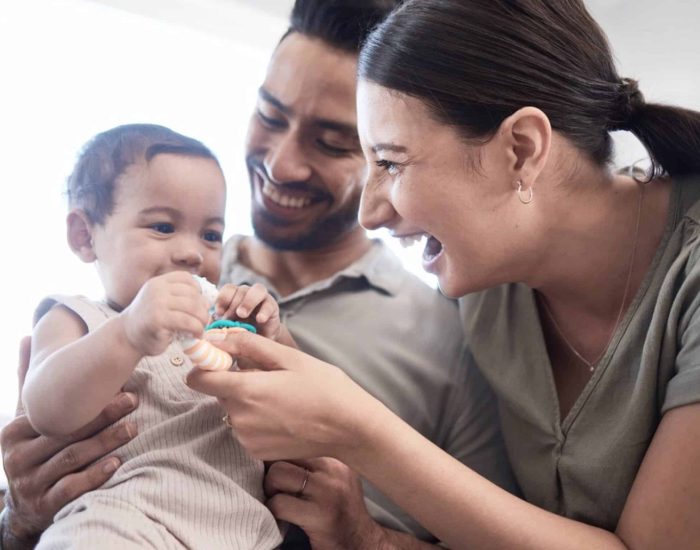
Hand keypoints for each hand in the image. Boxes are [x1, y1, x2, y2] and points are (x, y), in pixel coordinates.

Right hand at [1, 337, 137, 546]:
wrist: (24, 509)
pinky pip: (71, 489)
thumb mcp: (26, 420)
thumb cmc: (33, 452)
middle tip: (133, 400)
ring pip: (72, 459)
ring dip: (105, 442)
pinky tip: (117, 464)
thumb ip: (28, 383)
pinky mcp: (45, 506)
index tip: (118, 384)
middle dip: (102, 416)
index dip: (86, 400)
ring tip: (133, 428)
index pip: (54, 414)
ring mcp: (30, 484)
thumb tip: (25, 336)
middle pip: (66, 433)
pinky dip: (95, 476)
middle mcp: (17, 459)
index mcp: (13, 433)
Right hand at [122, 271, 209, 355]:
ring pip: (193, 307)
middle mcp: (157, 289)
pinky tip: (196, 335)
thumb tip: (208, 300)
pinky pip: (187, 321)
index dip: (198, 291)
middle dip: (203, 309)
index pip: (187, 278)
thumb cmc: (150, 321)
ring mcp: (157, 303)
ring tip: (201, 329)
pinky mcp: (158, 319)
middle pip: (193, 294)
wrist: (127, 336)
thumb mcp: (161, 301)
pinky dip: (197, 329)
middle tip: (204, 321)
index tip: (199, 304)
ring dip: (202, 320)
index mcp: (159, 282)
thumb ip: (178, 296)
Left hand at [186, 330, 385, 461]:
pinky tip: (283, 414)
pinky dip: (257, 420)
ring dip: (247, 401)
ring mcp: (247, 438)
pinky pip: (245, 428)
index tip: (222, 359)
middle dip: (235, 381)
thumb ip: (247, 345)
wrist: (349, 428)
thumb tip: (216, 337)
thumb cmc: (324, 387)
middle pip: (219, 392)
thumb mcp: (288, 357)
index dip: (206, 365)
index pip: (198, 379)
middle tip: (270, 376)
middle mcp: (240, 418)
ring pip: (232, 410)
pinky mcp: (256, 452)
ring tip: (281, 396)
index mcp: (245, 390)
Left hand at [215, 283, 280, 340]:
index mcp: (234, 296)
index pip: (228, 289)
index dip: (222, 299)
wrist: (260, 342)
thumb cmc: (240, 334)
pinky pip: (269, 304)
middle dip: (233, 304)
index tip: (218, 313)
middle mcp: (248, 293)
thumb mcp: (226, 329)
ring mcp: (261, 298)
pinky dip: (264, 311)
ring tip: (242, 315)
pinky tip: (260, 320)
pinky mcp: (273, 307)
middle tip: (229, 319)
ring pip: (257, 290)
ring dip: (247, 302)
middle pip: (241, 289)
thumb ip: (217, 325)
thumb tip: (209, 326)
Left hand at [265, 458, 384, 549]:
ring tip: (279, 500)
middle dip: (271, 471)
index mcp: (335, 455)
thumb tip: (274, 448)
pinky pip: (279, 504)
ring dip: (270, 490)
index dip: (278, 452)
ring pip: (278, 474)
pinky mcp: (319, 514)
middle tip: (275, 488)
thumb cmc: (342, 510)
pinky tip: (283, 517)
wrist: (362, 543)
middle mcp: (334, 468)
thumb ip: (312, 462)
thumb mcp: (335, 477)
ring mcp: (327, 490)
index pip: (295, 439)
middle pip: (283, 452)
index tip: (273, 465)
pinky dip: (273, 511)